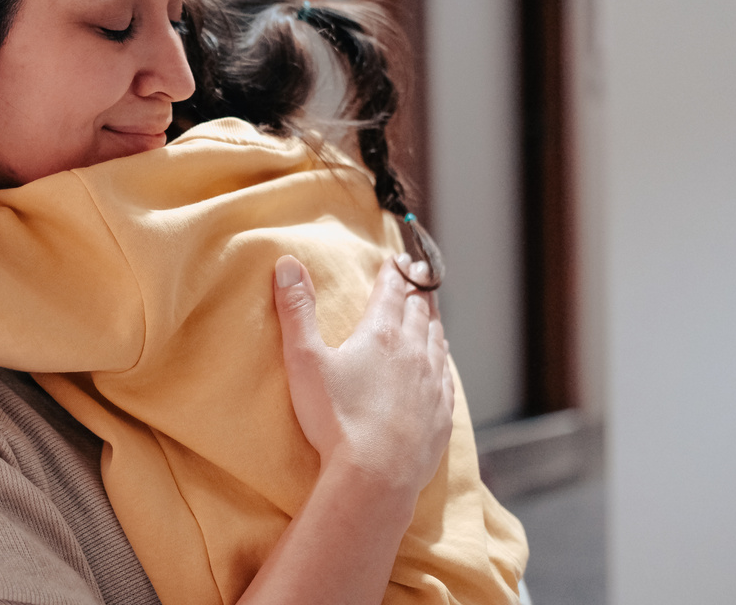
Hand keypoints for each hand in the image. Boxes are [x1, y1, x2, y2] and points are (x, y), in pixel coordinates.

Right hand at [273, 254, 453, 492]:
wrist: (375, 477)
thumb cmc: (336, 419)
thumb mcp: (305, 360)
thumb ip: (296, 310)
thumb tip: (288, 263)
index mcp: (381, 334)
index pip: (391, 292)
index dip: (394, 272)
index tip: (398, 258)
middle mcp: (413, 352)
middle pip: (419, 311)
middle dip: (417, 288)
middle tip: (419, 272)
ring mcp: (431, 384)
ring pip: (437, 340)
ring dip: (432, 319)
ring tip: (430, 310)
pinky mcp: (441, 414)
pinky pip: (447, 375)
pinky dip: (443, 357)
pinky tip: (441, 360)